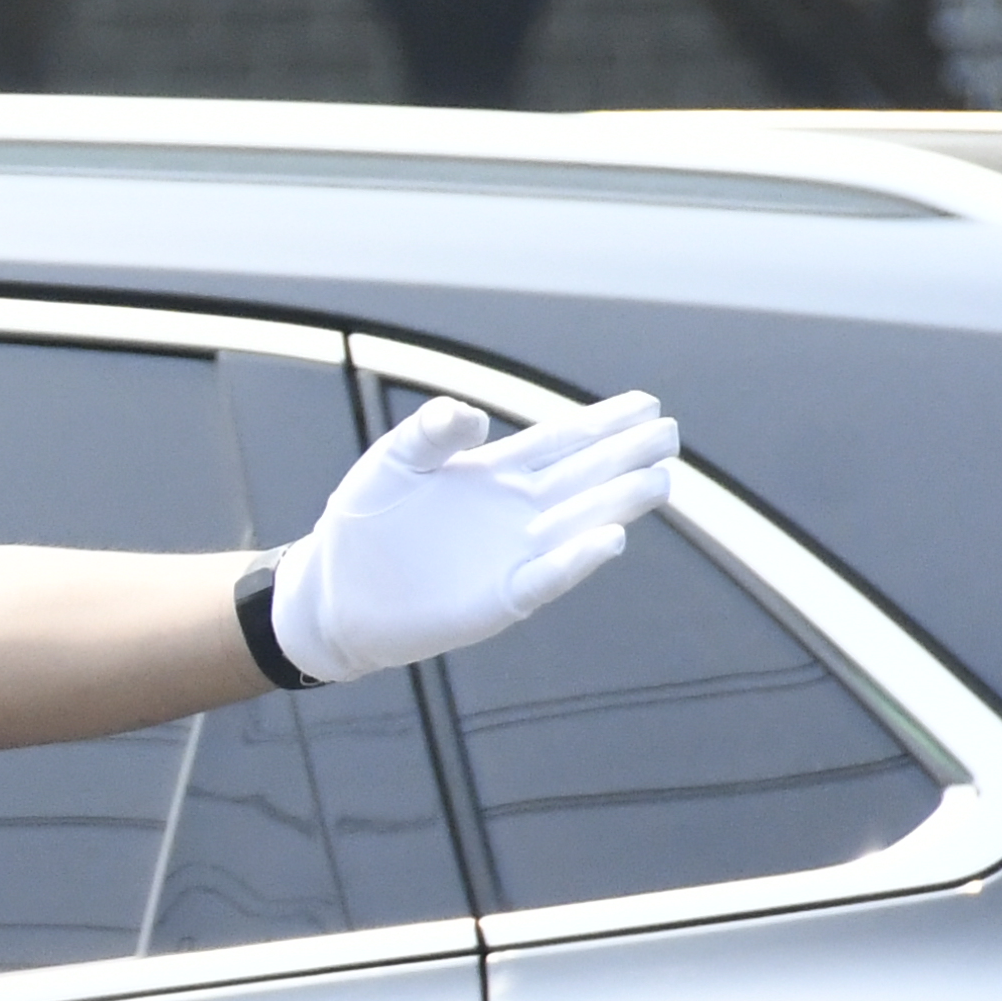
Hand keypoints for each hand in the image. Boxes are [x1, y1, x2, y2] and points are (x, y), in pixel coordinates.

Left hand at [266, 392, 680, 684]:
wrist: (333, 590)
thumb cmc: (364, 521)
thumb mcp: (394, 461)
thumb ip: (431, 431)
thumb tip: (477, 415)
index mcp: (494, 473)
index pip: (560, 441)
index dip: (603, 422)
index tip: (646, 402)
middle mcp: (515, 512)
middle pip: (583, 477)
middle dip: (626, 455)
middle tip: (669, 433)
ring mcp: (513, 554)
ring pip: (579, 523)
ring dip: (618, 503)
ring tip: (659, 479)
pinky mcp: (500, 598)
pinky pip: (547, 576)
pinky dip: (576, 559)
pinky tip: (610, 538)